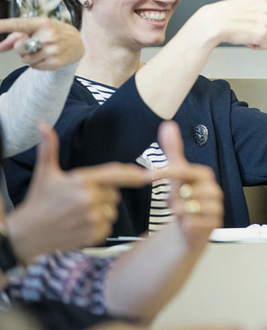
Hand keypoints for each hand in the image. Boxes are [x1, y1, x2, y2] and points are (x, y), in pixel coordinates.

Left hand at [0, 17, 83, 69]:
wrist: (77, 43)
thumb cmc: (54, 33)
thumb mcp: (38, 28)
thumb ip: (16, 36)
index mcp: (42, 23)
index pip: (20, 24)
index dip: (5, 25)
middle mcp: (48, 36)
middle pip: (19, 47)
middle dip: (21, 48)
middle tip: (33, 44)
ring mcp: (53, 50)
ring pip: (25, 59)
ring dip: (28, 57)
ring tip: (40, 50)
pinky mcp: (55, 62)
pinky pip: (33, 67)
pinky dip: (36, 63)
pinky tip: (46, 57)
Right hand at [5, 125, 152, 260]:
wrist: (26, 235)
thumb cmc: (38, 202)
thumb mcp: (44, 173)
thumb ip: (49, 148)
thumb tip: (42, 124)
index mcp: (82, 180)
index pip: (115, 173)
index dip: (132, 173)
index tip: (148, 173)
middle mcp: (90, 198)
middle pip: (113, 193)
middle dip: (102, 195)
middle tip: (79, 200)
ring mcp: (93, 217)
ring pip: (112, 210)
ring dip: (102, 211)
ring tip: (77, 213)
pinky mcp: (94, 234)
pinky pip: (108, 226)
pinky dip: (99, 226)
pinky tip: (80, 225)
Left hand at [157, 121, 222, 245]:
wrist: (192, 226)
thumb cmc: (184, 197)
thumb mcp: (176, 173)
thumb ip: (173, 149)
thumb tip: (168, 124)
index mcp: (205, 174)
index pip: (182, 170)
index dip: (164, 172)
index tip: (148, 175)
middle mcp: (214, 189)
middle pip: (181, 191)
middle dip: (172, 198)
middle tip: (175, 200)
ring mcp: (216, 207)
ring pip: (184, 208)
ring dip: (177, 212)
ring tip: (183, 211)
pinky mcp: (214, 224)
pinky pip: (190, 223)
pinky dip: (184, 224)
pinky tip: (187, 222)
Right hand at [191, 0, 266, 49]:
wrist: (212, 23)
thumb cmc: (223, 15)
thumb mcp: (244, 5)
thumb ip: (259, 11)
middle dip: (264, 30)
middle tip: (247, 28)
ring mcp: (266, 20)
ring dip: (258, 38)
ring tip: (244, 33)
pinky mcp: (263, 33)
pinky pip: (265, 45)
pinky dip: (256, 46)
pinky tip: (246, 39)